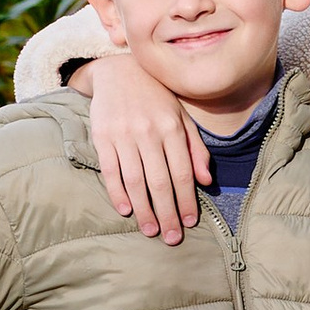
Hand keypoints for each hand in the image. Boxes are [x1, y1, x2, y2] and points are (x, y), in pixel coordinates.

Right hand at [69, 45, 209, 242]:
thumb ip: (196, 148)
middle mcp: (149, 132)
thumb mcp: (182, 116)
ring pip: (135, 180)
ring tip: (150, 231)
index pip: (182, 172)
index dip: (187, 200)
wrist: (119, 71)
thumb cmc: (157, 97)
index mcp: (172, 128)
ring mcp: (124, 134)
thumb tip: (206, 182)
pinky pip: (111, 170)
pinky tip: (126, 210)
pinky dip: (117, 192)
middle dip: (167, 212)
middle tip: (172, 238)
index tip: (190, 222)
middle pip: (160, 181)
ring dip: (144, 209)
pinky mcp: (102, 136)